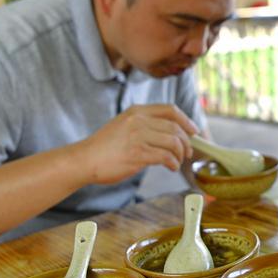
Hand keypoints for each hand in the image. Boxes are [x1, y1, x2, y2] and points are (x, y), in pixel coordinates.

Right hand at [77, 104, 198, 183]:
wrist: (84, 160)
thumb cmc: (104, 147)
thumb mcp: (124, 125)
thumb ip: (144, 125)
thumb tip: (171, 135)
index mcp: (137, 111)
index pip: (170, 110)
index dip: (186, 120)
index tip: (193, 131)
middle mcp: (138, 121)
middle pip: (175, 127)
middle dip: (186, 141)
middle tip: (187, 152)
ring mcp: (138, 136)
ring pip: (173, 142)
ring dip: (180, 153)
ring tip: (177, 161)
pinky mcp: (137, 153)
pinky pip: (165, 156)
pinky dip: (173, 163)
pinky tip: (171, 167)